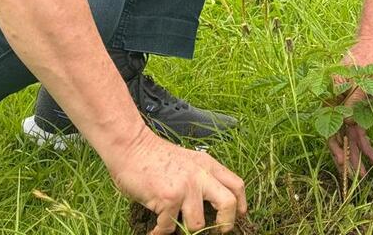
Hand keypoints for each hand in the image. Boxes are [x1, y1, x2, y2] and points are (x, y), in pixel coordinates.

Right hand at [109, 129, 246, 233]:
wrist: (131, 146)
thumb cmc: (156, 157)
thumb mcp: (188, 161)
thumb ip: (201, 177)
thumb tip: (209, 204)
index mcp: (208, 165)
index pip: (237, 185)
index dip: (241, 205)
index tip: (238, 217)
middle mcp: (200, 175)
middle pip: (228, 203)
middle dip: (226, 223)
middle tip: (218, 231)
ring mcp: (185, 187)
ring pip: (197, 224)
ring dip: (184, 231)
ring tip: (174, 227)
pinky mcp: (168, 198)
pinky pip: (168, 228)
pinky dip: (159, 233)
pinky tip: (154, 230)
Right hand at [327, 42, 372, 177]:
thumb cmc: (370, 59)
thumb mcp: (364, 83)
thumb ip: (354, 104)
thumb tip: (349, 127)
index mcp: (332, 97)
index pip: (331, 131)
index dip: (339, 152)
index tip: (348, 169)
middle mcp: (334, 102)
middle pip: (338, 136)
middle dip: (348, 158)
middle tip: (358, 177)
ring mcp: (344, 104)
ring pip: (348, 134)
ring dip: (357, 152)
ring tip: (368, 170)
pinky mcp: (354, 103)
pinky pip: (356, 126)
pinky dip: (363, 140)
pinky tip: (372, 153)